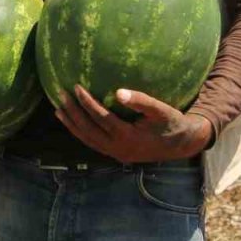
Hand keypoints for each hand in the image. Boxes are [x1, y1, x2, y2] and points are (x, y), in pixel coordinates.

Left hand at [57, 86, 212, 163]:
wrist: (182, 144)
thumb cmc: (171, 122)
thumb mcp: (160, 109)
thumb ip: (140, 101)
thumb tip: (118, 92)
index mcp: (127, 136)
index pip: (100, 117)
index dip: (86, 102)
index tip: (76, 86)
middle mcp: (117, 148)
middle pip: (88, 129)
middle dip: (72, 112)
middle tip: (59, 95)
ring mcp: (115, 153)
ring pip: (87, 140)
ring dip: (72, 125)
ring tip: (58, 110)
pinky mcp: (116, 154)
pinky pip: (93, 144)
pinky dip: (81, 133)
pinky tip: (73, 123)